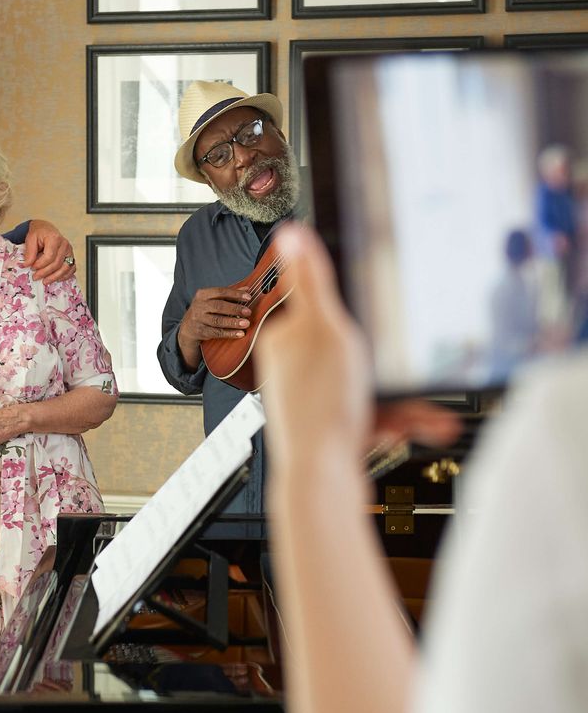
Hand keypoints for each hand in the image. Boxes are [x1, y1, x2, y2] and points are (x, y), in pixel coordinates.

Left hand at [23, 219, 74, 282]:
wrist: (45, 229)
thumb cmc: (39, 233)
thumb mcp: (31, 239)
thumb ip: (29, 252)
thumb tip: (27, 265)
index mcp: (54, 238)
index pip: (49, 256)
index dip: (40, 265)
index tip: (32, 268)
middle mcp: (64, 244)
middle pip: (57, 264)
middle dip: (45, 273)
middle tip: (35, 277)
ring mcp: (69, 251)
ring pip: (65, 268)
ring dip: (55, 277)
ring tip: (45, 281)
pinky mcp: (71, 256)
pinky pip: (71, 269)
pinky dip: (65, 276)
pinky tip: (56, 279)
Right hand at [176, 287, 252, 370]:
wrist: (188, 327)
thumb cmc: (204, 310)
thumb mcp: (213, 299)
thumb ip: (229, 294)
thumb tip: (247, 288)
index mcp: (202, 294)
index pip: (220, 291)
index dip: (235, 294)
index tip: (248, 297)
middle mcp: (199, 306)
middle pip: (218, 306)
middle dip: (235, 309)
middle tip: (248, 312)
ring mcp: (198, 319)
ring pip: (217, 321)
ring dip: (233, 322)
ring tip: (246, 323)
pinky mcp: (200, 331)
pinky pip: (216, 333)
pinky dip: (229, 333)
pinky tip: (239, 333)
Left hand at [258, 224, 459, 466]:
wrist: (323, 479)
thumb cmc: (318, 405)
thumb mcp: (322, 328)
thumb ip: (310, 281)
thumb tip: (289, 234)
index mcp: (283, 338)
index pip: (318, 305)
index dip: (352, 308)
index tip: (378, 314)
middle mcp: (295, 368)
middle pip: (355, 346)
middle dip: (390, 360)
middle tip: (407, 366)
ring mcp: (316, 399)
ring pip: (373, 383)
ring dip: (406, 396)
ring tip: (428, 410)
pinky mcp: (337, 427)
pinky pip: (378, 412)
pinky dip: (402, 417)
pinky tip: (422, 423)